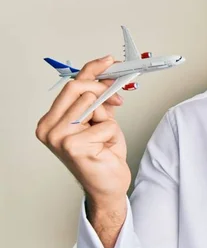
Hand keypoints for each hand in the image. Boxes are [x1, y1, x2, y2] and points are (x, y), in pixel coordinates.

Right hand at [36, 55, 130, 206]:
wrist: (108, 186)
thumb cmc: (103, 155)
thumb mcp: (101, 120)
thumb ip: (98, 99)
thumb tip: (108, 75)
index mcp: (50, 120)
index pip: (70, 85)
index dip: (92, 70)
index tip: (109, 61)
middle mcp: (48, 128)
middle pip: (78, 88)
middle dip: (102, 87)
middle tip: (118, 98)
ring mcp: (57, 137)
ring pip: (93, 103)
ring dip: (107, 119)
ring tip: (104, 137)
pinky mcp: (72, 146)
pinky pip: (105, 124)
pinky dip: (112, 134)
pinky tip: (105, 148)